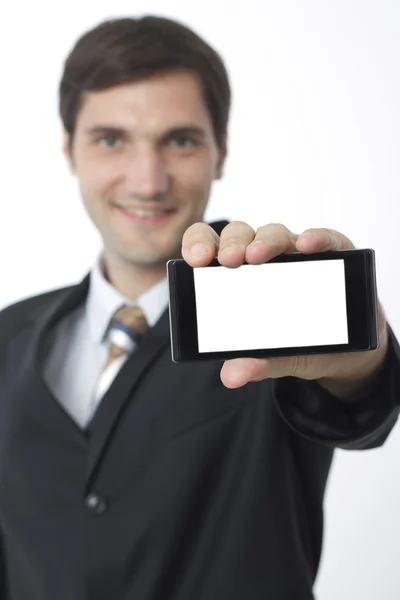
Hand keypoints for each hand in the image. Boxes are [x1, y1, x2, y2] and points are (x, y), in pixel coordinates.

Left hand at [181, 221, 388, 392]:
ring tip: (259, 256)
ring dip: (266, 241)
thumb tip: (232, 376)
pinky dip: (316, 238)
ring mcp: (296, 254)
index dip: (199, 245)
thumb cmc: (300, 345)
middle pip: (240, 236)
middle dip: (232, 244)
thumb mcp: (278, 358)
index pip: (211, 248)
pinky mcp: (332, 252)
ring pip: (275, 234)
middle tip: (229, 261)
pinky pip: (324, 238)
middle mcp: (263, 259)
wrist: (347, 353)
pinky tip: (308, 246)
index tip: (197, 260)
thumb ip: (257, 363)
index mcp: (237, 278)